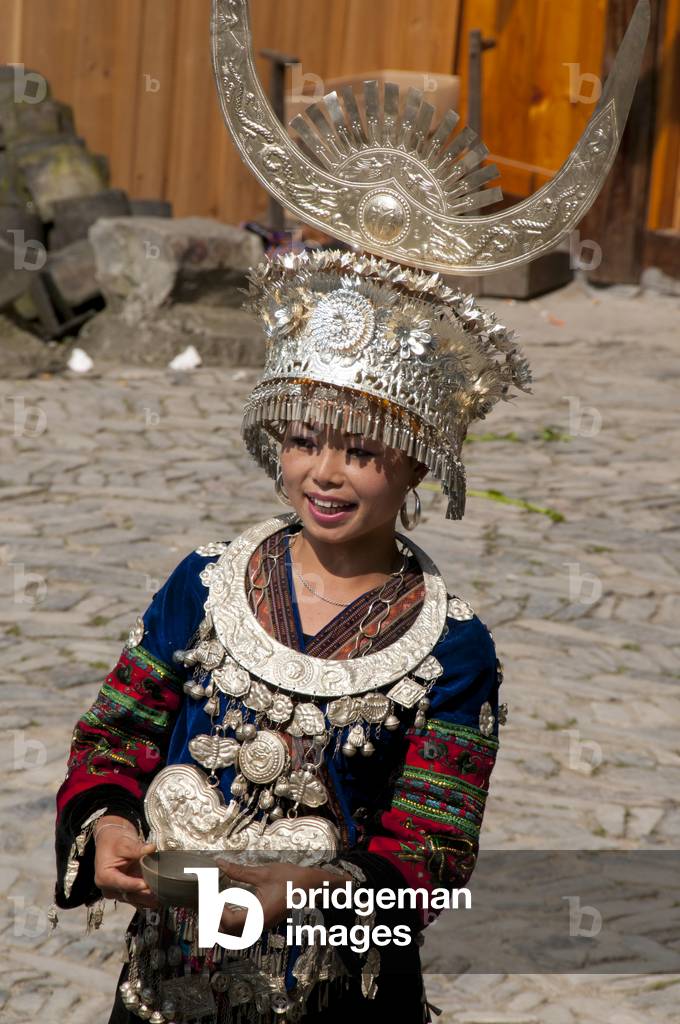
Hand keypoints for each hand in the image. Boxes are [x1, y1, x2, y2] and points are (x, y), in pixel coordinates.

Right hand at [94, 815, 158, 908]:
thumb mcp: (124, 843)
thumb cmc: (115, 841)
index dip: (134, 885)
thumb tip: (151, 848)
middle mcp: (109, 888)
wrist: (112, 840)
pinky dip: (148, 898)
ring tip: (163, 896)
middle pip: (128, 894)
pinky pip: (138, 898)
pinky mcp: (127, 891)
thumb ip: (137, 848)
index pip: (121, 884)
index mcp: (104, 877)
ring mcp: (118, 891)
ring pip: (134, 898)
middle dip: (144, 894)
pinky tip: (161, 897)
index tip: (146, 885)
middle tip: (159, 892)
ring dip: (148, 898)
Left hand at [215, 860, 351, 934]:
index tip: (209, 896)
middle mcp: (260, 925)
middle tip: (208, 902)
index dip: (216, 912)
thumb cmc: (292, 879)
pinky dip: (232, 922)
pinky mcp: (264, 922)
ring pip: (236, 935)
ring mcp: (262, 926)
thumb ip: (240, 871)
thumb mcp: (265, 873)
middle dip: (215, 920)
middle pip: (229, 934)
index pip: (230, 922)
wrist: (314, 887)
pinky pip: (244, 929)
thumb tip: (221, 864)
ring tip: (216, 904)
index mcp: (260, 915)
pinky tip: (229, 905)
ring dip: (223, 923)